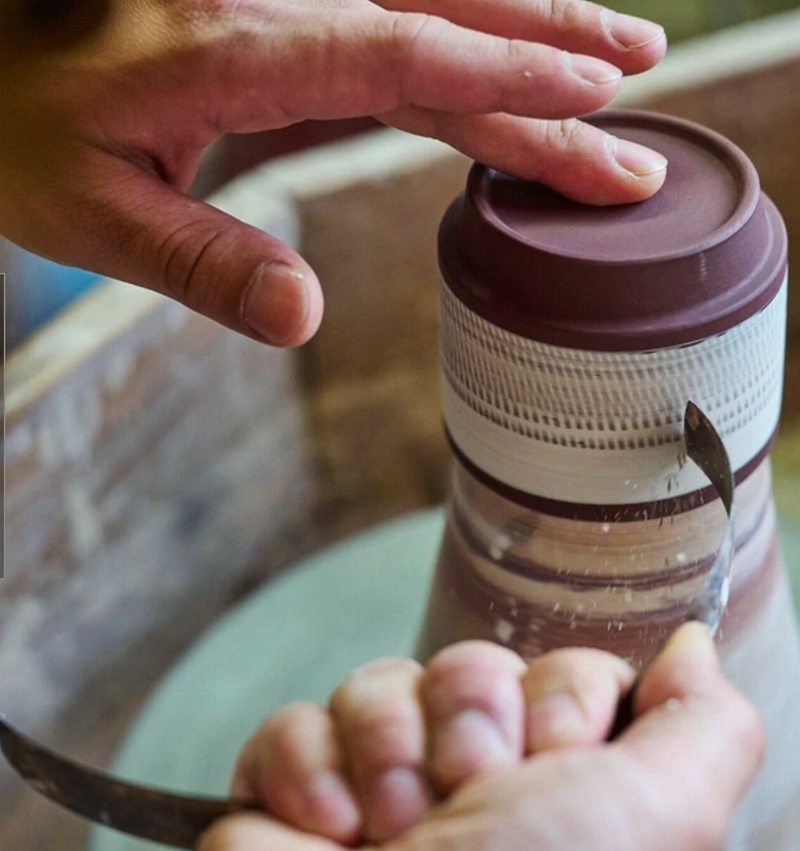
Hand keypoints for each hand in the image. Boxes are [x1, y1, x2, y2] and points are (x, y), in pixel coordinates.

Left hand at [0, 0, 665, 346]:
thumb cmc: (18, 132)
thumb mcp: (96, 216)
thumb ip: (204, 265)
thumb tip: (304, 322)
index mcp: (234, 46)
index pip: (408, 56)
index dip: (511, 81)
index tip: (598, 106)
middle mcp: (271, 1)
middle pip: (442, 16)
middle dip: (549, 51)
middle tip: (640, 81)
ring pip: (430, 7)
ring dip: (524, 31)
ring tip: (610, 57)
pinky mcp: (278, 19)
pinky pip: (392, 24)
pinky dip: (462, 43)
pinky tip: (499, 59)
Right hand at [200, 623, 762, 850]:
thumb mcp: (652, 819)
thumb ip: (699, 728)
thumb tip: (691, 646)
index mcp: (557, 801)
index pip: (562, 674)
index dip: (557, 697)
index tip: (554, 759)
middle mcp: (471, 794)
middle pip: (467, 667)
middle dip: (467, 715)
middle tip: (466, 792)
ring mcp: (375, 792)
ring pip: (378, 681)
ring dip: (386, 744)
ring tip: (390, 827)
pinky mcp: (294, 796)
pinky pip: (293, 721)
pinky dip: (305, 767)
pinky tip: (325, 831)